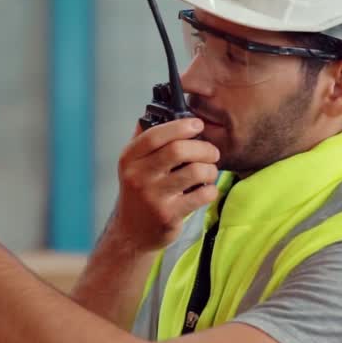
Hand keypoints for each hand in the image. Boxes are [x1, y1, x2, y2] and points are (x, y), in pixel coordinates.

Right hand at [108, 119, 219, 252]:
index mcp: (129, 159)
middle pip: (178, 150)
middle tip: (212, 152)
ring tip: (209, 172)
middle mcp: (138, 176)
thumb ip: (143, 139)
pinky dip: (211, 190)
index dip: (180, 126)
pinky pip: (201, 195)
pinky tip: (206, 190)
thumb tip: (157, 109)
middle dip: (203, 148)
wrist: (132, 233)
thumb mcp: (133, 165)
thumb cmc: (138, 193)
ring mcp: (153, 197)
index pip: (155, 135)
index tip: (197, 124)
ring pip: (195, 172)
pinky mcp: (169, 215)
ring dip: (210, 169)